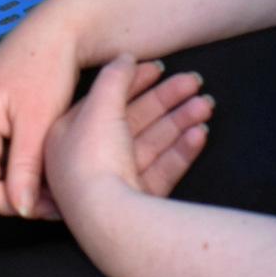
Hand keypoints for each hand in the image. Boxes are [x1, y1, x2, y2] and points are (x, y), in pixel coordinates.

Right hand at [0, 7, 210, 218]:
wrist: (57, 29)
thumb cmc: (47, 68)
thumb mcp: (39, 122)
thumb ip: (25, 169)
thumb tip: (19, 211)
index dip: (12, 205)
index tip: (48, 208)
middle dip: (12, 197)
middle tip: (51, 202)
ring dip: (14, 184)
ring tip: (50, 187)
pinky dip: (13, 167)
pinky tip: (41, 168)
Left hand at [42, 56, 210, 237]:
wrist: (107, 219)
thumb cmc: (93, 160)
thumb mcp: (100, 106)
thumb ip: (115, 77)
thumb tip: (125, 57)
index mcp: (67, 136)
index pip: (104, 100)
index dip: (132, 80)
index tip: (160, 66)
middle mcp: (88, 161)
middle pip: (133, 121)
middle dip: (167, 100)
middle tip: (195, 82)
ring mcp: (114, 184)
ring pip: (152, 144)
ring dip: (180, 122)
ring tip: (208, 105)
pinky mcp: (137, 204)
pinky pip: (162, 170)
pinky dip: (181, 151)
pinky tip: (201, 134)